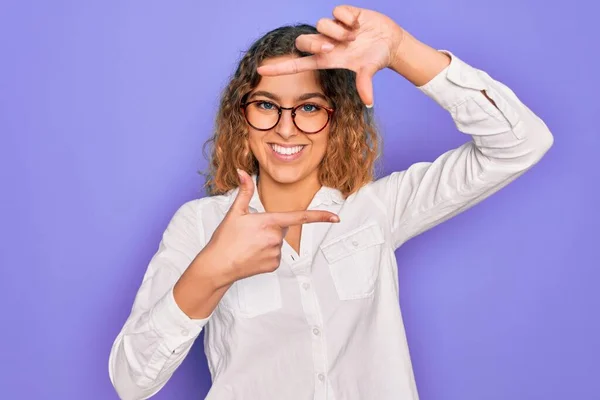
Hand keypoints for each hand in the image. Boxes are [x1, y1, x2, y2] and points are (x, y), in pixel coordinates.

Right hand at [203, 170, 339, 286]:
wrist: (218, 265)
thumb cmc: (225, 239)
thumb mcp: (235, 212)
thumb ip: (244, 191)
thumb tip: (243, 172)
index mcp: (269, 222)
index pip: (300, 217)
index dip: (320, 216)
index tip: (335, 217)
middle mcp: (275, 238)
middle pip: (282, 228)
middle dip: (271, 227)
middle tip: (252, 233)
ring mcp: (276, 253)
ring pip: (278, 242)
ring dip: (268, 241)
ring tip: (249, 245)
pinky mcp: (274, 265)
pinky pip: (276, 255)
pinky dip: (266, 254)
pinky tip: (252, 255)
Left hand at [257, 5, 405, 106]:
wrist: (390, 41)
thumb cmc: (375, 58)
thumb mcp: (369, 70)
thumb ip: (365, 84)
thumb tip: (369, 102)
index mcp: (327, 59)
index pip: (297, 65)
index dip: (279, 68)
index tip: (261, 71)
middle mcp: (326, 43)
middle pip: (303, 41)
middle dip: (316, 44)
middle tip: (335, 47)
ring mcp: (333, 28)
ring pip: (321, 24)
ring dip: (338, 31)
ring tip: (354, 36)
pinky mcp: (343, 13)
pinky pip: (336, 11)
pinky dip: (347, 17)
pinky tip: (358, 23)